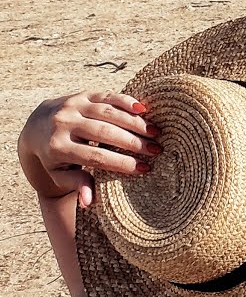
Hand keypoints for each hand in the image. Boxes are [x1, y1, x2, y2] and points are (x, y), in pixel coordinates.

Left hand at [17, 91, 158, 208]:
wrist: (37, 126)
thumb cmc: (54, 157)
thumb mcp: (60, 174)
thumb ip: (76, 185)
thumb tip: (89, 202)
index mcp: (57, 147)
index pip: (95, 156)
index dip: (121, 163)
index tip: (144, 169)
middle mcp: (63, 124)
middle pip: (104, 133)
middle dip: (133, 142)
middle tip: (157, 150)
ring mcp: (72, 106)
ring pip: (108, 113)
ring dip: (134, 122)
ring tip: (155, 133)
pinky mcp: (82, 94)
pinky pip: (107, 96)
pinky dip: (126, 101)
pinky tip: (144, 110)